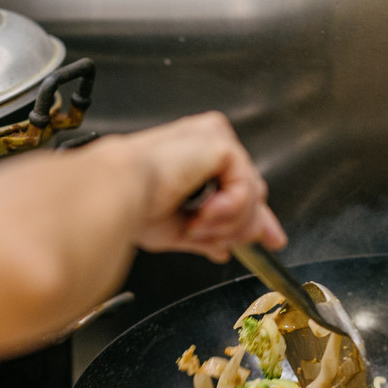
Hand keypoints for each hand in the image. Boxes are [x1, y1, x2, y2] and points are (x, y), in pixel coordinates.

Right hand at [112, 111, 286, 262]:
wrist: (119, 194)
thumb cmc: (132, 207)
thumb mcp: (179, 228)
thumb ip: (209, 234)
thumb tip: (226, 248)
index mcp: (189, 158)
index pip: (234, 184)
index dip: (253, 215)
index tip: (268, 239)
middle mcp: (203, 143)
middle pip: (249, 188)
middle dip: (247, 223)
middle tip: (229, 243)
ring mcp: (214, 139)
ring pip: (250, 193)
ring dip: (228, 222)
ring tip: (196, 227)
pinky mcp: (221, 143)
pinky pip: (245, 188)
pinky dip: (228, 210)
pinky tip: (203, 213)